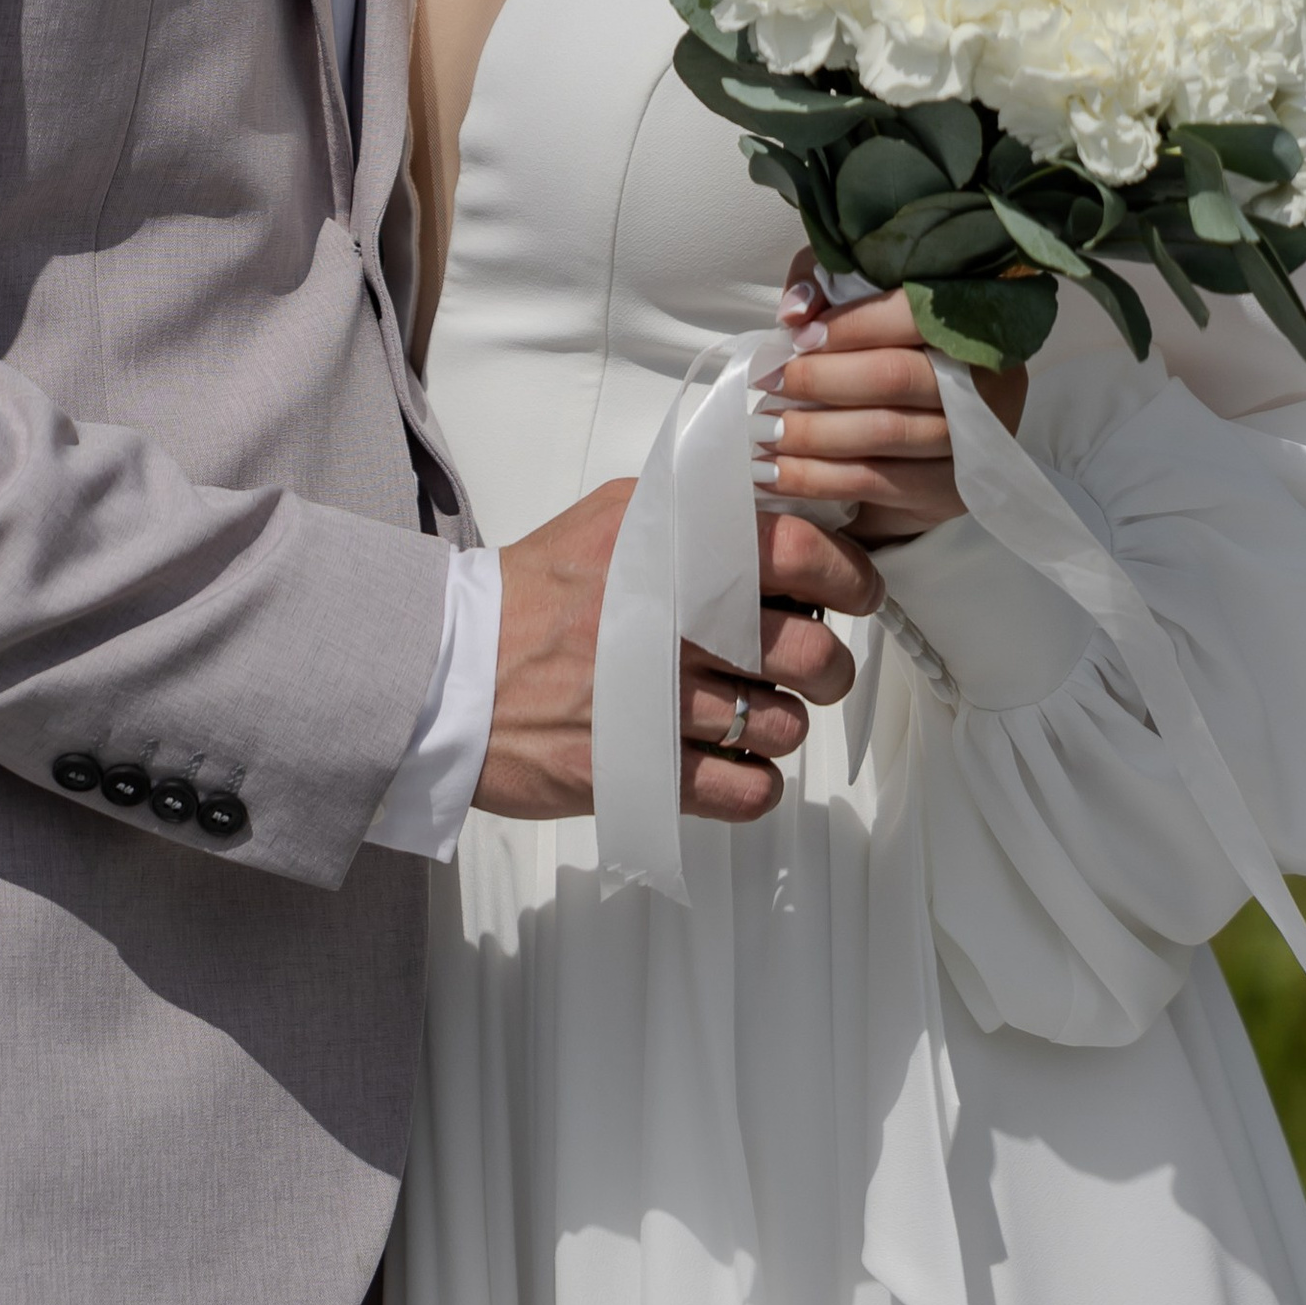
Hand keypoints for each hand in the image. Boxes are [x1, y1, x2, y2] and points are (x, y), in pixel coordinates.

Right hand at [475, 481, 877, 827]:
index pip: (797, 552)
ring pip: (782, 724)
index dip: (848, 576)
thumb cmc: (535, 596)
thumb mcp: (612, 519)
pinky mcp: (637, 770)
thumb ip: (694, 514)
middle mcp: (666, 618)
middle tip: (813, 667)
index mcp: (665, 547)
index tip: (856, 593)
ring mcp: (652, 699)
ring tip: (752, 713)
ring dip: (783, 724)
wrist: (449, 669)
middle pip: (806, 650)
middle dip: (827, 666)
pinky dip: (756, 783)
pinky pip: (745, 790)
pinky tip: (733, 764)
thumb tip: (783, 524)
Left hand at [765, 254, 1027, 541]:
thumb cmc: (884, 345)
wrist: (921, 423)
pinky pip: (877, 482)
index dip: (854, 324)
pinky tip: (777, 472)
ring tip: (763, 429)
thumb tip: (795, 312)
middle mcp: (989, 380)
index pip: (916, 315)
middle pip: (896, 376)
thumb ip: (824, 285)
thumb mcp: (856, 298)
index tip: (798, 337)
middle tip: (770, 383)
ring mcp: (975, 441)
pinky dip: (819, 478)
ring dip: (814, 432)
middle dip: (822, 380)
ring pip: (885, 432)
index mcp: (975, 321)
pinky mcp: (951, 489)